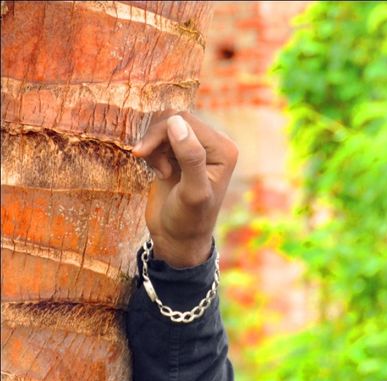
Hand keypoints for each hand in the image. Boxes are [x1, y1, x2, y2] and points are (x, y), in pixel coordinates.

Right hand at [132, 112, 237, 266]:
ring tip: (159, 171)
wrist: (177, 238)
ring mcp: (197, 148)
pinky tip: (159, 172)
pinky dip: (152, 152)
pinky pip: (159, 138)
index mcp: (224, 148)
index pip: (184, 121)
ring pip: (164, 127)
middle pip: (173, 119)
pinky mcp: (181, 154)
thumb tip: (176, 122)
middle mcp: (214, 144)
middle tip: (147, 161)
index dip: (159, 132)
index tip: (143, 155)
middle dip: (155, 139)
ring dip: (153, 147)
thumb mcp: (192, 191)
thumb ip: (190, 157)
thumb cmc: (188, 220)